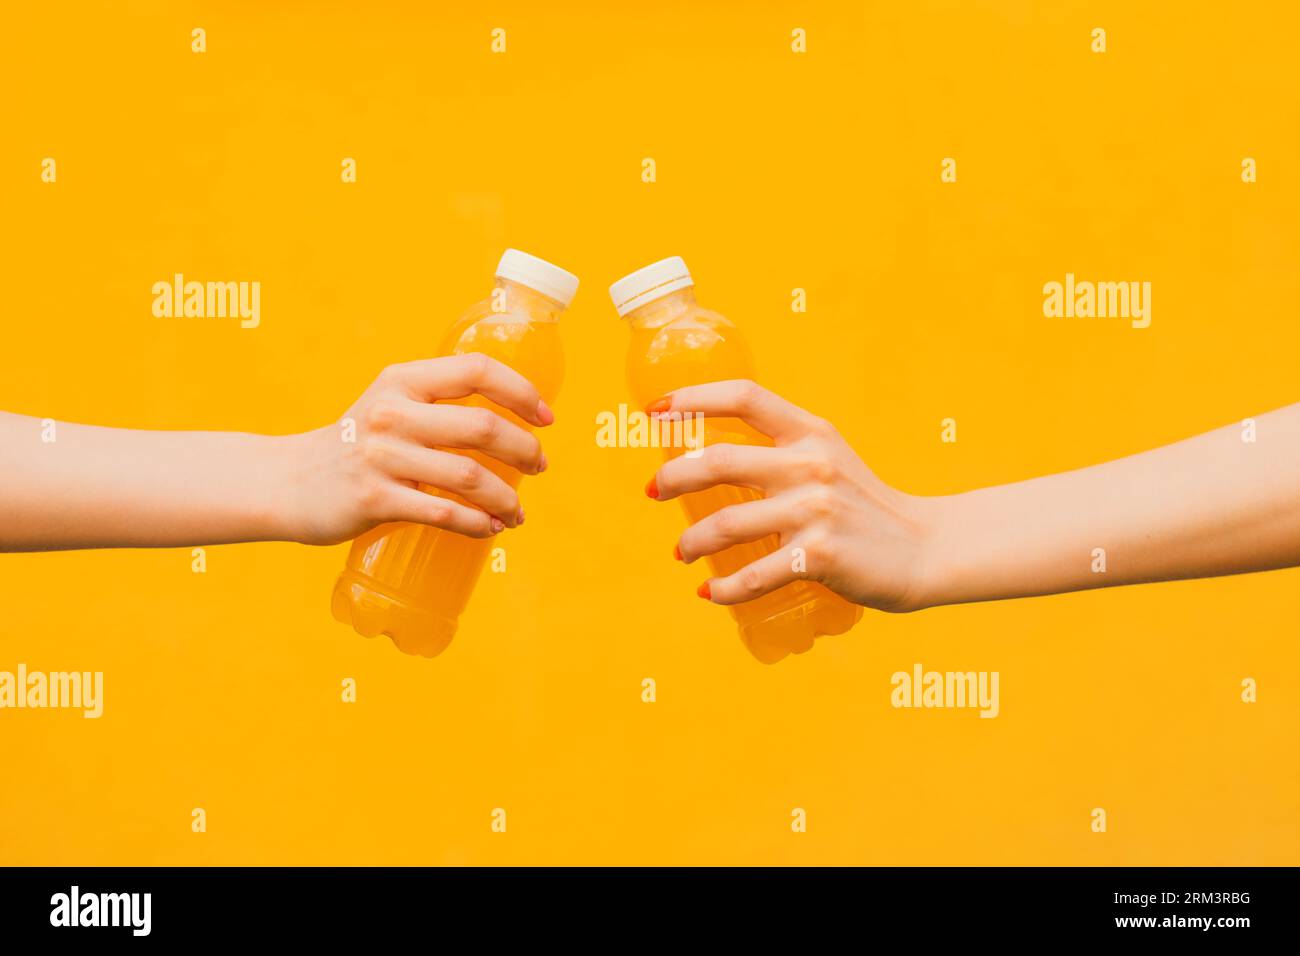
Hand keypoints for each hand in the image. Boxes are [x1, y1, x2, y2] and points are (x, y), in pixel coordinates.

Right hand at [283, 354, 552, 545]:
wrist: (288, 483)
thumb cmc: (355, 446)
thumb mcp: (390, 406)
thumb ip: (437, 405)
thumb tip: (509, 424)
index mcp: (402, 381)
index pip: (476, 369)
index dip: (521, 392)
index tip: (546, 418)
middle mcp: (393, 413)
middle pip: (483, 426)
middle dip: (525, 450)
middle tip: (539, 467)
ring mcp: (382, 457)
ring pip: (470, 476)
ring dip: (507, 498)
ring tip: (517, 511)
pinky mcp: (373, 500)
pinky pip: (442, 513)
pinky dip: (477, 524)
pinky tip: (491, 529)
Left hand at [647, 380, 936, 611]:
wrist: (924, 549)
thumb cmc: (865, 506)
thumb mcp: (829, 458)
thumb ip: (783, 451)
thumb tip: (711, 459)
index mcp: (810, 433)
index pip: (744, 397)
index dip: (693, 398)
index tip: (656, 410)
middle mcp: (810, 465)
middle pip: (718, 461)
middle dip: (672, 477)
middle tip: (654, 491)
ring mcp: (814, 512)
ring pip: (725, 524)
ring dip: (690, 542)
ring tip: (682, 551)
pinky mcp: (819, 557)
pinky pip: (753, 576)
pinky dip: (723, 589)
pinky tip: (710, 592)